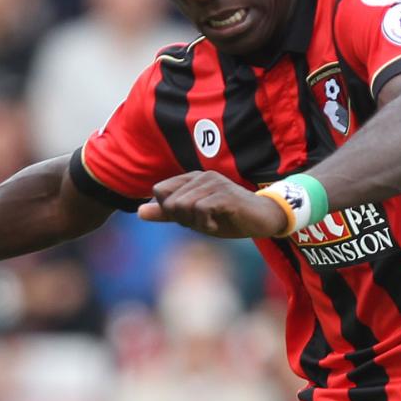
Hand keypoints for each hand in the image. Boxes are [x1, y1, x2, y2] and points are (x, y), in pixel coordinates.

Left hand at [137, 172, 291, 239]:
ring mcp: (214, 183)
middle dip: (183, 219)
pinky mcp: (225, 194)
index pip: (159, 191)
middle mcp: (201, 176)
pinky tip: (218, 224)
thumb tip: (138, 211)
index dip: (169, 211)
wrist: (263, 220)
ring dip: (196, 223)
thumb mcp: (194, 218)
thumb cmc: (228, 218)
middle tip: (204, 221)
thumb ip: (167, 214)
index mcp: (191, 179)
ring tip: (213, 222)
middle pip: (169, 202)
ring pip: (183, 206)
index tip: (190, 217)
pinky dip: (206, 224)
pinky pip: (200, 210)